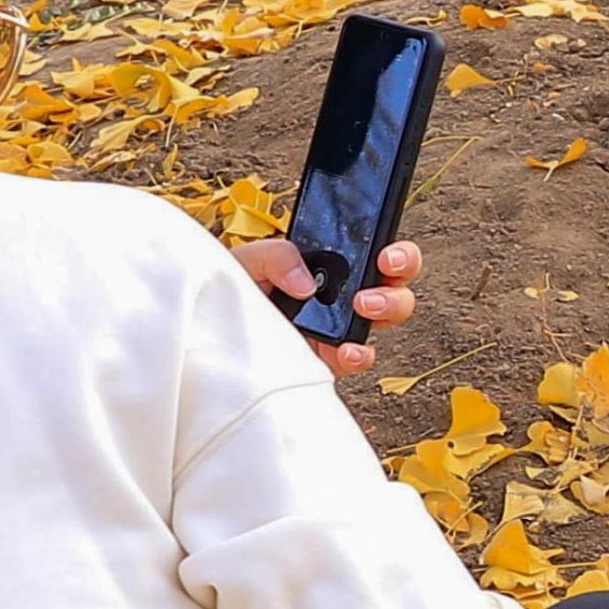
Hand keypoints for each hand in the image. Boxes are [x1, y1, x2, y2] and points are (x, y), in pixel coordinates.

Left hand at [237, 237, 423, 379]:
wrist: (210, 333)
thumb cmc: (230, 290)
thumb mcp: (247, 259)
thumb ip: (277, 255)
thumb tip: (307, 283)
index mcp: (329, 263)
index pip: (375, 251)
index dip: (396, 252)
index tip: (386, 256)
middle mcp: (342, 293)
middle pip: (393, 284)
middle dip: (398, 280)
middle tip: (379, 277)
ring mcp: (339, 327)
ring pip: (386, 318)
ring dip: (387, 309)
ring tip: (362, 306)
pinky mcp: (329, 358)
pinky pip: (359, 357)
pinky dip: (360, 354)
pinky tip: (345, 350)